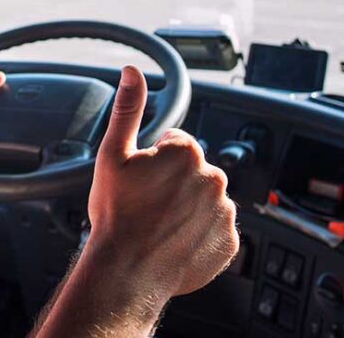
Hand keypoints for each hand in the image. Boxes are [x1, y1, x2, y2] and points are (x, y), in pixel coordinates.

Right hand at [85, 65, 238, 300]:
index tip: (140, 180)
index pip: (175, 143)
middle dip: (174, 181)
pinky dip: (199, 233)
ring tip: (159, 224)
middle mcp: (214, 177)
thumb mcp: (113, 154)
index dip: (153, 160)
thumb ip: (128, 108)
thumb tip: (133, 72)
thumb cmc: (116, 214)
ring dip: (188, 206)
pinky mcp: (229, 242)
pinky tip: (174, 240)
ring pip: (205, 199)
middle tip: (147, 203)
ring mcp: (225, 212)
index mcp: (188, 152)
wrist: (126, 271)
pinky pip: (216, 229)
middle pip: (193, 170)